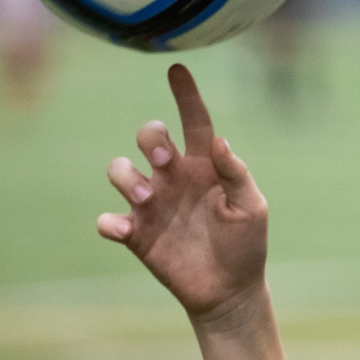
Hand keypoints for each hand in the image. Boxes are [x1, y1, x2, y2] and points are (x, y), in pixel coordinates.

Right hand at [97, 64, 267, 319]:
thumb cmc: (245, 244)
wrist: (230, 290)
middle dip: (150, 137)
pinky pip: (108, 219)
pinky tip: (126, 229)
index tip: (177, 69)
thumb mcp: (251, 208)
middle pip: (149, 136)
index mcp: (204, 166)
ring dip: (127, 177)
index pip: (193, 123)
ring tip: (148, 197)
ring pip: (119, 170)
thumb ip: (236, 174)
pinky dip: (110, 221)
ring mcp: (152, 204)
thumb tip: (219, 142)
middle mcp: (173, 178)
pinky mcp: (136, 234)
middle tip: (165, 159)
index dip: (186, 96)